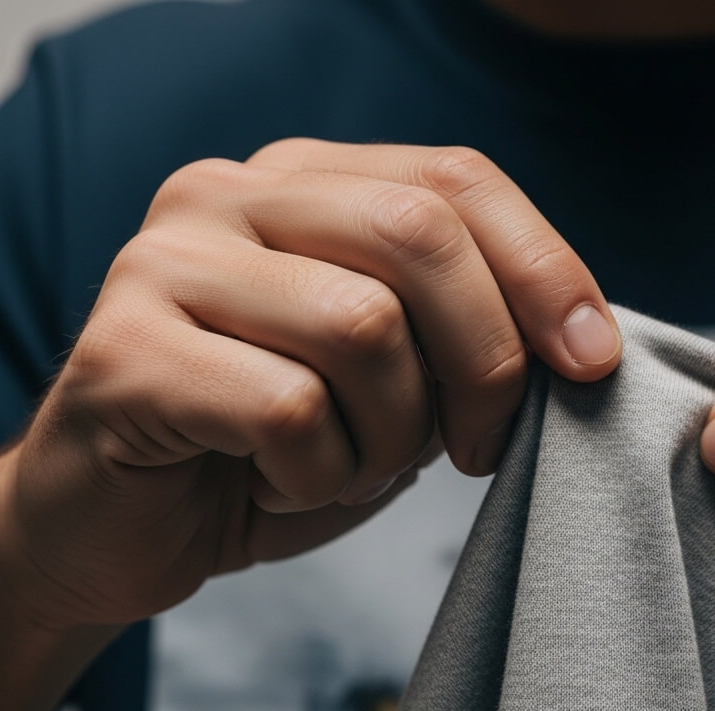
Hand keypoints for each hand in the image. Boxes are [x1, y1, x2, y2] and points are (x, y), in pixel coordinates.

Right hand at [0, 139, 620, 632]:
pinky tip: (279, 482)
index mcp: (305, 180)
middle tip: (478, 448)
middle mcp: (229, 194)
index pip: (456, 178)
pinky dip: (318, 475)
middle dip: (486, 361)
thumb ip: (470, 330)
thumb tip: (585, 341)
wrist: (125, 529)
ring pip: (362, 326)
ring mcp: (165, 263)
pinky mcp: (122, 351)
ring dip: (390, 436)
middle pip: (418, 235)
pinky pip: (289, 410)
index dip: (545, 268)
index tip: (592, 362)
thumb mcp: (401, 377)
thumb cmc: (278, 447)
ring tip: (350, 468)